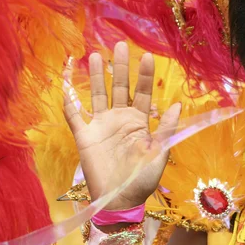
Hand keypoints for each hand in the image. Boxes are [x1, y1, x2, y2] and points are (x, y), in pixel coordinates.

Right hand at [63, 42, 180, 210]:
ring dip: (98, 76)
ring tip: (96, 55)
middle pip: (120, 88)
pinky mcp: (84, 136)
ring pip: (98, 95)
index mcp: (140, 121)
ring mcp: (101, 126)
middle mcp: (120, 119)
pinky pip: (75, 115)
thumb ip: (166, 128)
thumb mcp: (160, 151)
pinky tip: (67, 83)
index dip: (144, 76)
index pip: (143, 93)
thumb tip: (178, 104)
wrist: (121, 199)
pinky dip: (70, 101)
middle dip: (120, 68)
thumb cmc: (143, 178)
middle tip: (120, 45)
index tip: (146, 56)